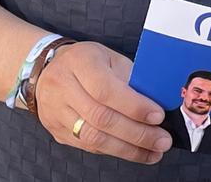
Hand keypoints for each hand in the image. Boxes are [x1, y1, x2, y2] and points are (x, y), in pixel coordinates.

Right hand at [33, 40, 170, 163]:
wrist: (48, 69)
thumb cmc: (87, 62)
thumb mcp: (110, 58)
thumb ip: (131, 78)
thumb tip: (158, 102)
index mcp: (79, 62)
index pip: (106, 90)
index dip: (134, 106)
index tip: (158, 116)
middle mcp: (62, 87)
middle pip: (101, 118)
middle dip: (137, 134)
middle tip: (162, 141)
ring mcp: (56, 112)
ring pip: (93, 138)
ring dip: (128, 149)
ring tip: (153, 152)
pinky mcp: (57, 132)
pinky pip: (88, 147)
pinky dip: (115, 151)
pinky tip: (134, 151)